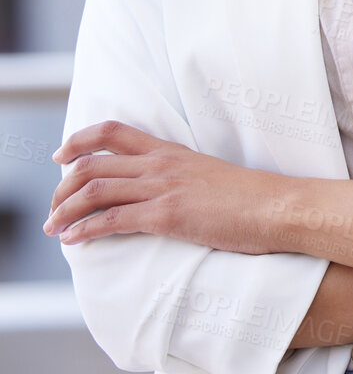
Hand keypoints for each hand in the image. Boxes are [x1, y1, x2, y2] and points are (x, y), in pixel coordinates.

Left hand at [44, 121, 284, 251]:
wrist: (279, 207)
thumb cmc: (252, 198)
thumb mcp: (210, 176)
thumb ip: (182, 177)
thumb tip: (163, 191)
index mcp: (172, 152)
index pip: (114, 133)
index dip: (79, 141)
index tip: (61, 157)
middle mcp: (162, 165)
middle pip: (92, 164)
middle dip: (62, 187)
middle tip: (52, 207)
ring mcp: (164, 188)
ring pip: (94, 190)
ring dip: (64, 210)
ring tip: (52, 227)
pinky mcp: (167, 215)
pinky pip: (111, 219)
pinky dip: (84, 230)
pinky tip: (73, 240)